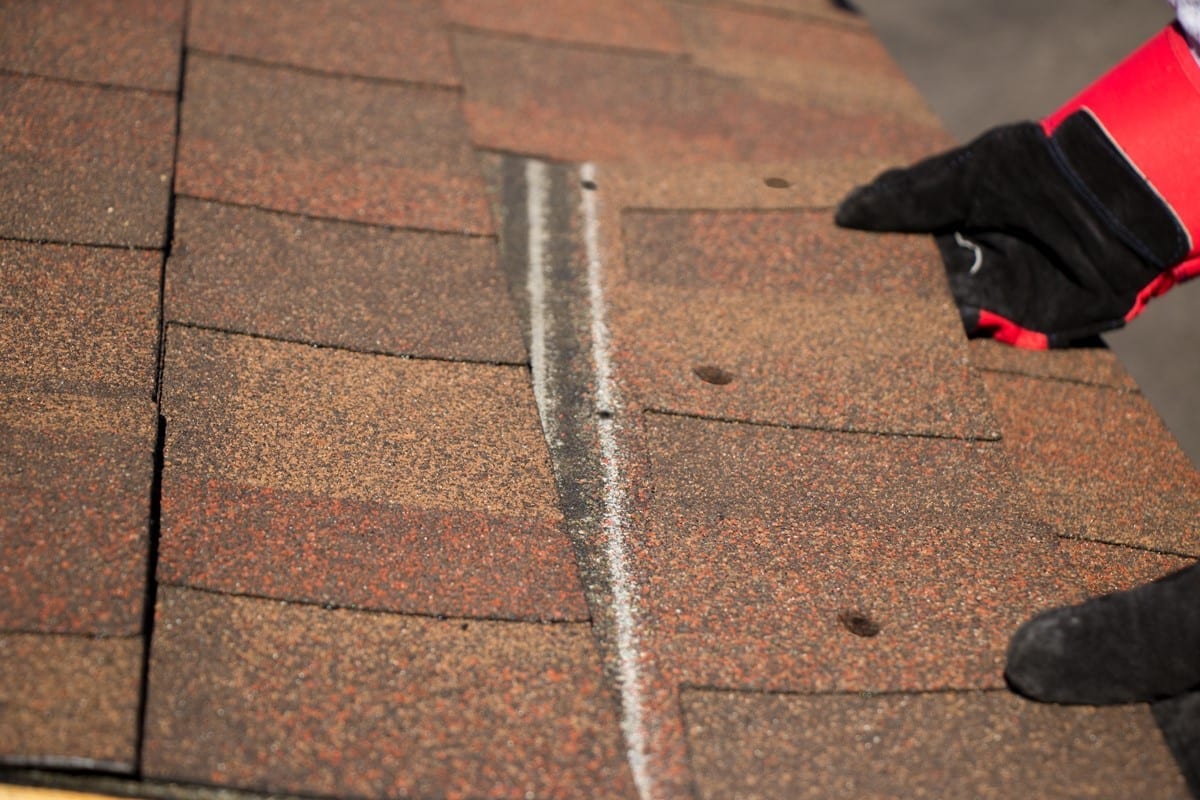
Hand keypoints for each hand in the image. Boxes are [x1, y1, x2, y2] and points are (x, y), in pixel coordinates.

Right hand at [835, 112, 1187, 348]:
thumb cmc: (1042, 174)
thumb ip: (905, 198)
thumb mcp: (965, 175)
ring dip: (892, 316)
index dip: (864, 239)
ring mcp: (985, 288)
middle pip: (905, 274)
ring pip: (925, 307)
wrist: (1113, 208)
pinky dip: (929, 339)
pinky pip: (958, 335)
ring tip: (843, 324)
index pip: (896, 231)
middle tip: (824, 297)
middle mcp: (967, 250)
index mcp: (954, 211)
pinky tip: (889, 339)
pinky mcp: (1007, 321)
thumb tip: (843, 214)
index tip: (824, 249)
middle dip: (871, 285)